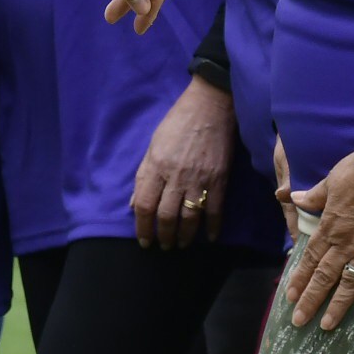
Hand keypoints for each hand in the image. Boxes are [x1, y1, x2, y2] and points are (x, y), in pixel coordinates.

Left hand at [129, 75, 238, 247]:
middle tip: (163, 246)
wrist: (210, 107)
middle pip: (166, 216)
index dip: (142, 227)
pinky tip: (208, 238)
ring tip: (180, 245)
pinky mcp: (219, 179)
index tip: (144, 240)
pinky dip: (212, 228)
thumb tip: (134, 204)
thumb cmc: (176, 124)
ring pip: (190, 218)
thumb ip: (143, 176)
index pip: (144, 205)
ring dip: (184, 236)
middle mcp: (176, 176)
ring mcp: (199, 179)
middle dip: (163, 236)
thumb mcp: (152, 146)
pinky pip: (215, 210)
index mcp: (156, 167)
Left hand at [278, 151, 353, 329]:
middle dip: (310, 300)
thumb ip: (314, 195)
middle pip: (324, 278)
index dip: (299, 278)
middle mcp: (346, 244)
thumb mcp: (331, 180)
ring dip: (337, 306)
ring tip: (326, 325)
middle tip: (299, 321)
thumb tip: (294, 197)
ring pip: (349, 284)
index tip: (289, 296)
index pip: (310, 258)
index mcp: (330, 228)